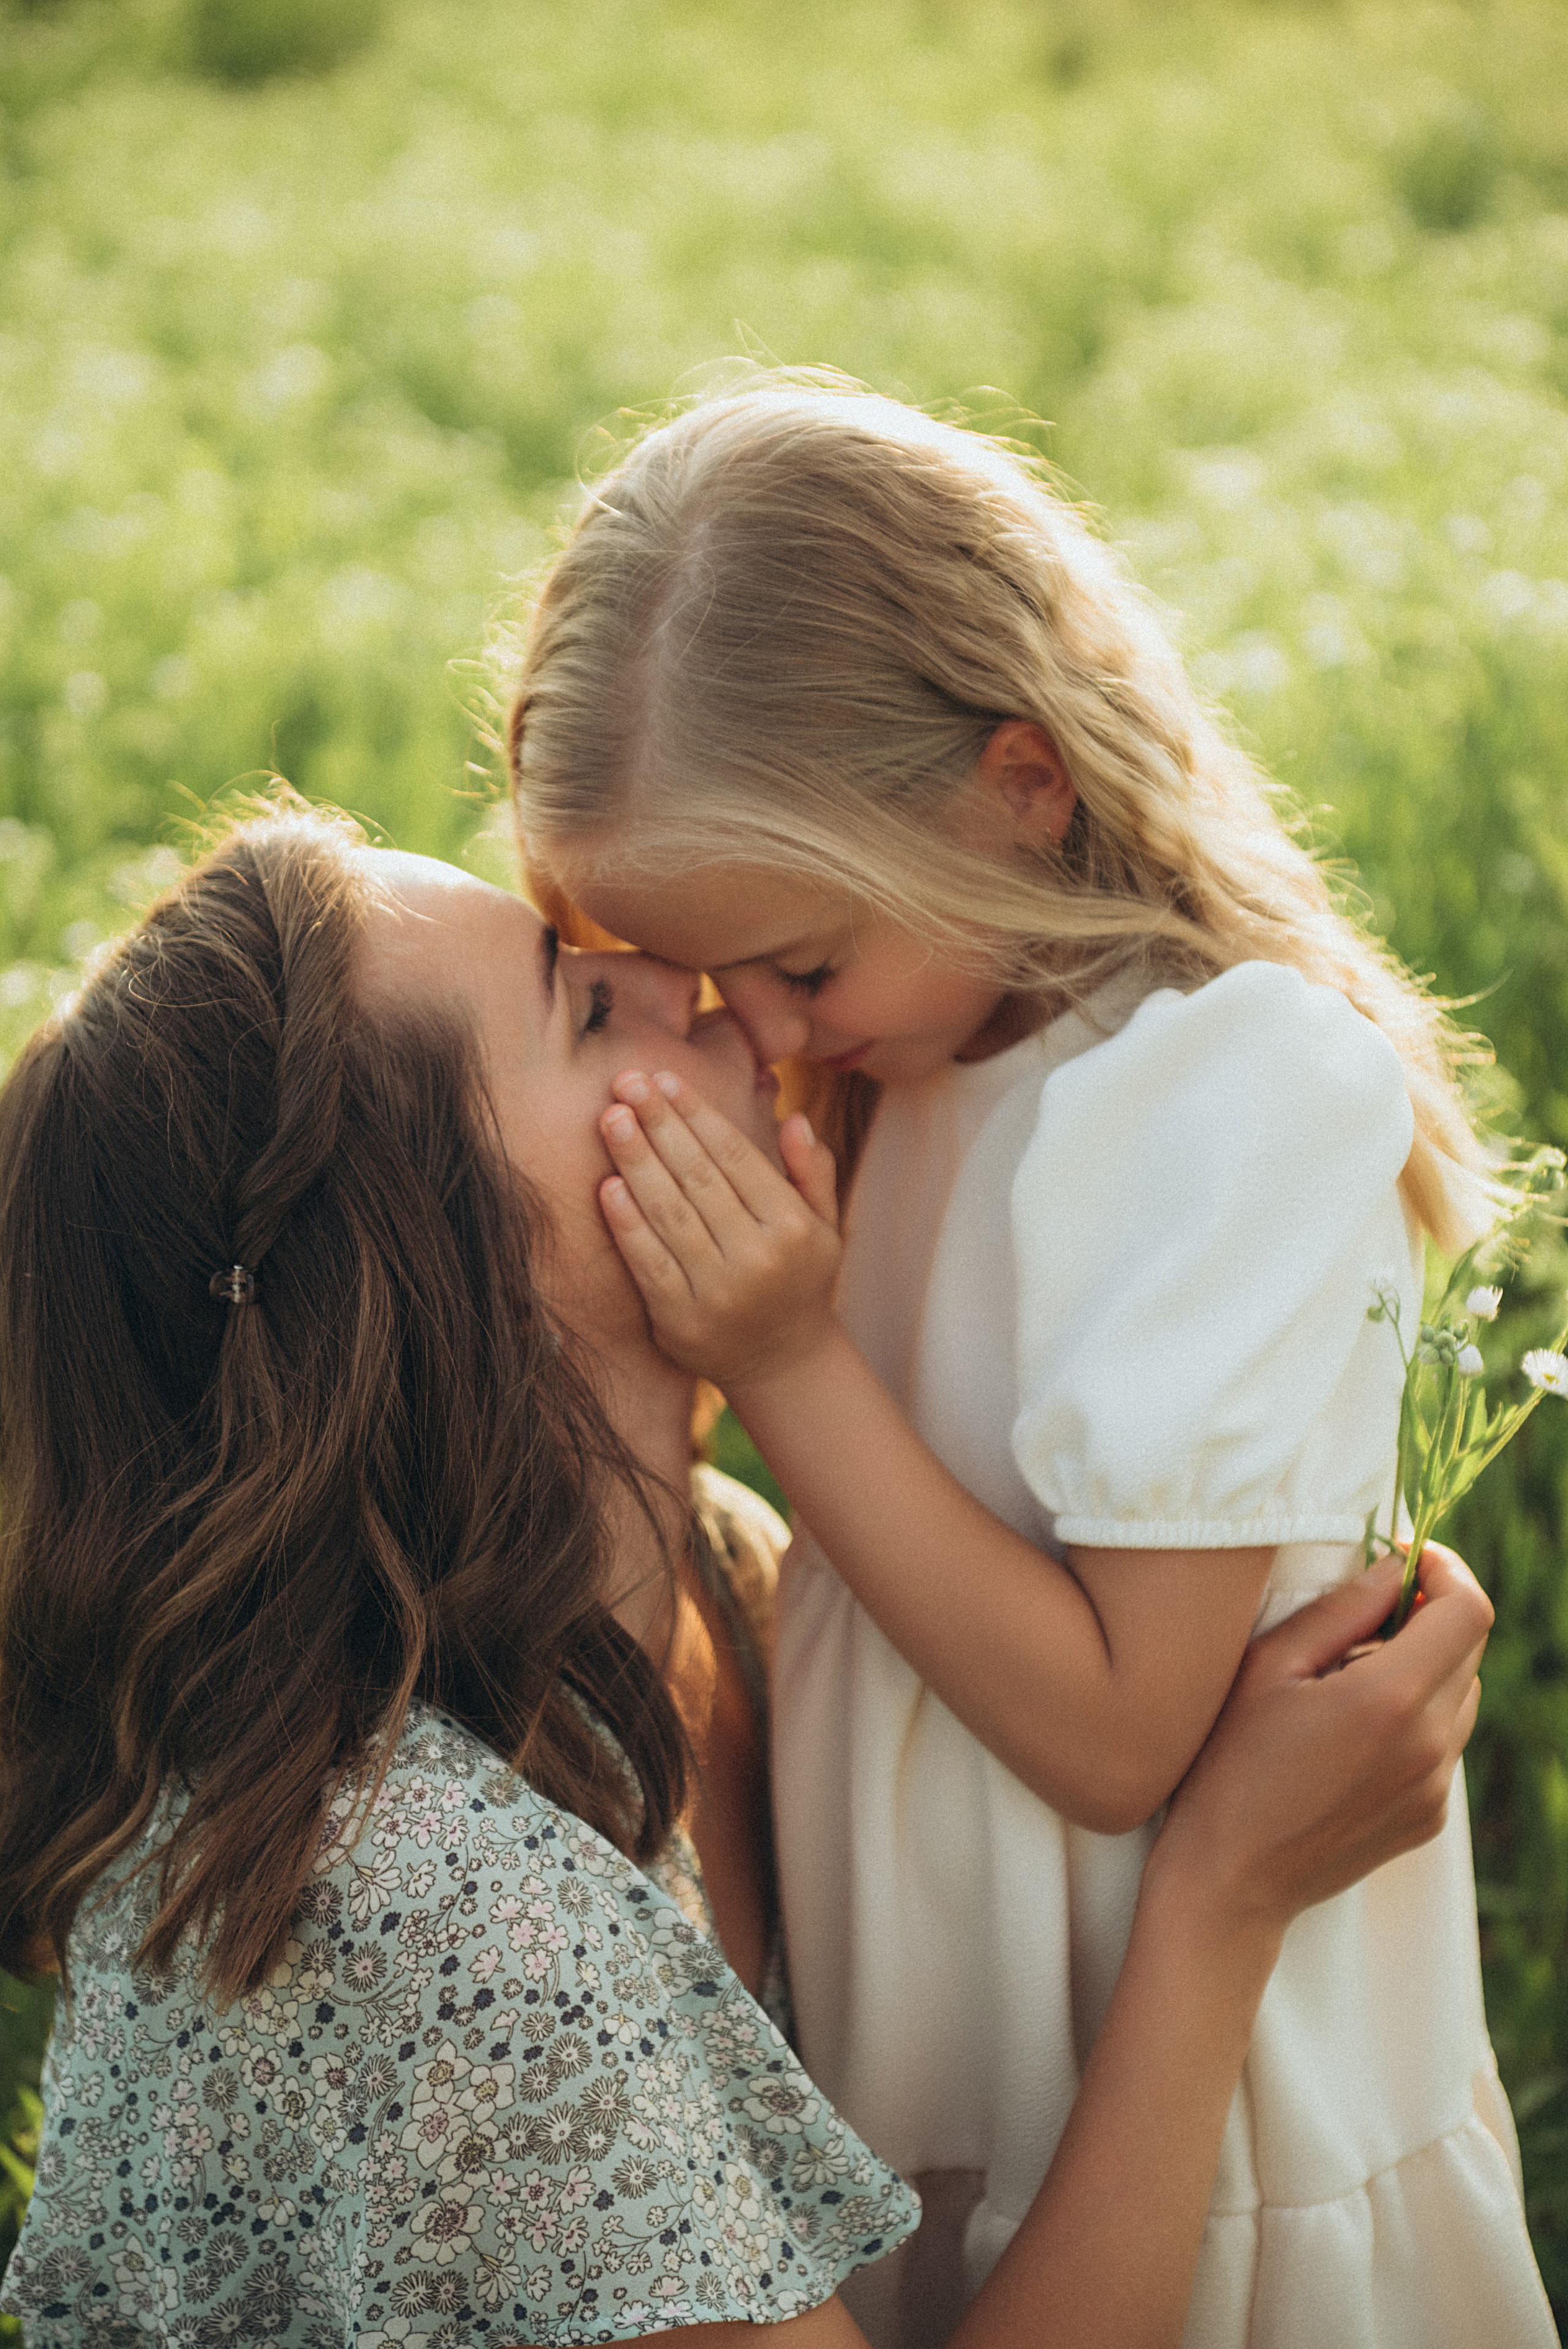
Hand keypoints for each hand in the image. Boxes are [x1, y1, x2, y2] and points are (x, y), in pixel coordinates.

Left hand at [598, 1070, 841, 1385]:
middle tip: (626, 1081)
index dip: (697, 1114)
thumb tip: (793, 1118)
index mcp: (794, 1228)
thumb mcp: (824, 1227)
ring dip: (635, 1162)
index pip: (736, 1157)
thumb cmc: (798, 1280)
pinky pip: (648, 1261)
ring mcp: (718, 1291)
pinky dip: (626, 1223)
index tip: (665, 1079)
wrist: (783, 1365)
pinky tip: (607, 1185)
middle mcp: (759, 1258)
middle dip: (659, 1125)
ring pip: (669, 1214)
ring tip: (610, 1119)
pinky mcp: (680, 1320)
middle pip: (698, 1177)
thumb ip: (811, 1172)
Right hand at [1150, 1544, 1490, 1933]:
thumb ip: (1339, 1610)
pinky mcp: (1428, 1816)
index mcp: (1389, 1699)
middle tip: (1371, 1609)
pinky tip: (1353, 1729)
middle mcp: (1429, 1745)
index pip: (1469, 1611)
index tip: (1408, 1558)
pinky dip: (1416, 1717)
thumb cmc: (1230, 1763)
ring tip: (1353, 1676)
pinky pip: (1444, 1742)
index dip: (1446, 1570)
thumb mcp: (1267, 1667)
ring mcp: (1434, 1787)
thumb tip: (1391, 1570)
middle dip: (1431, 1613)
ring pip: (1462, 1694)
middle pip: (1471, 1648)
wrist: (1231, 1879)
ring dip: (1426, 1667)